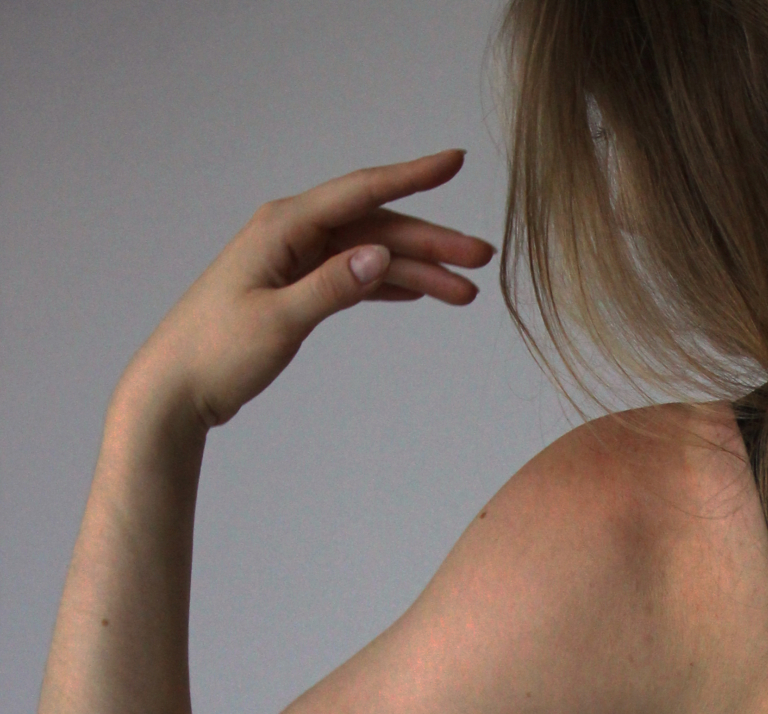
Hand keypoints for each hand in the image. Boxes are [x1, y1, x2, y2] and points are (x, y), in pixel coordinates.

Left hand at [123, 149, 494, 428]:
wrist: (177, 387)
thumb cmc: (216, 352)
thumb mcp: (278, 321)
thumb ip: (331, 287)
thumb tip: (380, 255)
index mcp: (285, 227)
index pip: (361, 193)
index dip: (412, 177)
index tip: (455, 162)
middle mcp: (292, 234)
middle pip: (376, 228)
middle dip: (430, 241)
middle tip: (481, 257)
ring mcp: (295, 261)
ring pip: (370, 255)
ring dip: (417, 270)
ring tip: (464, 290)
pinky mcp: (296, 289)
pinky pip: (353, 277)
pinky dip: (387, 283)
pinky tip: (419, 290)